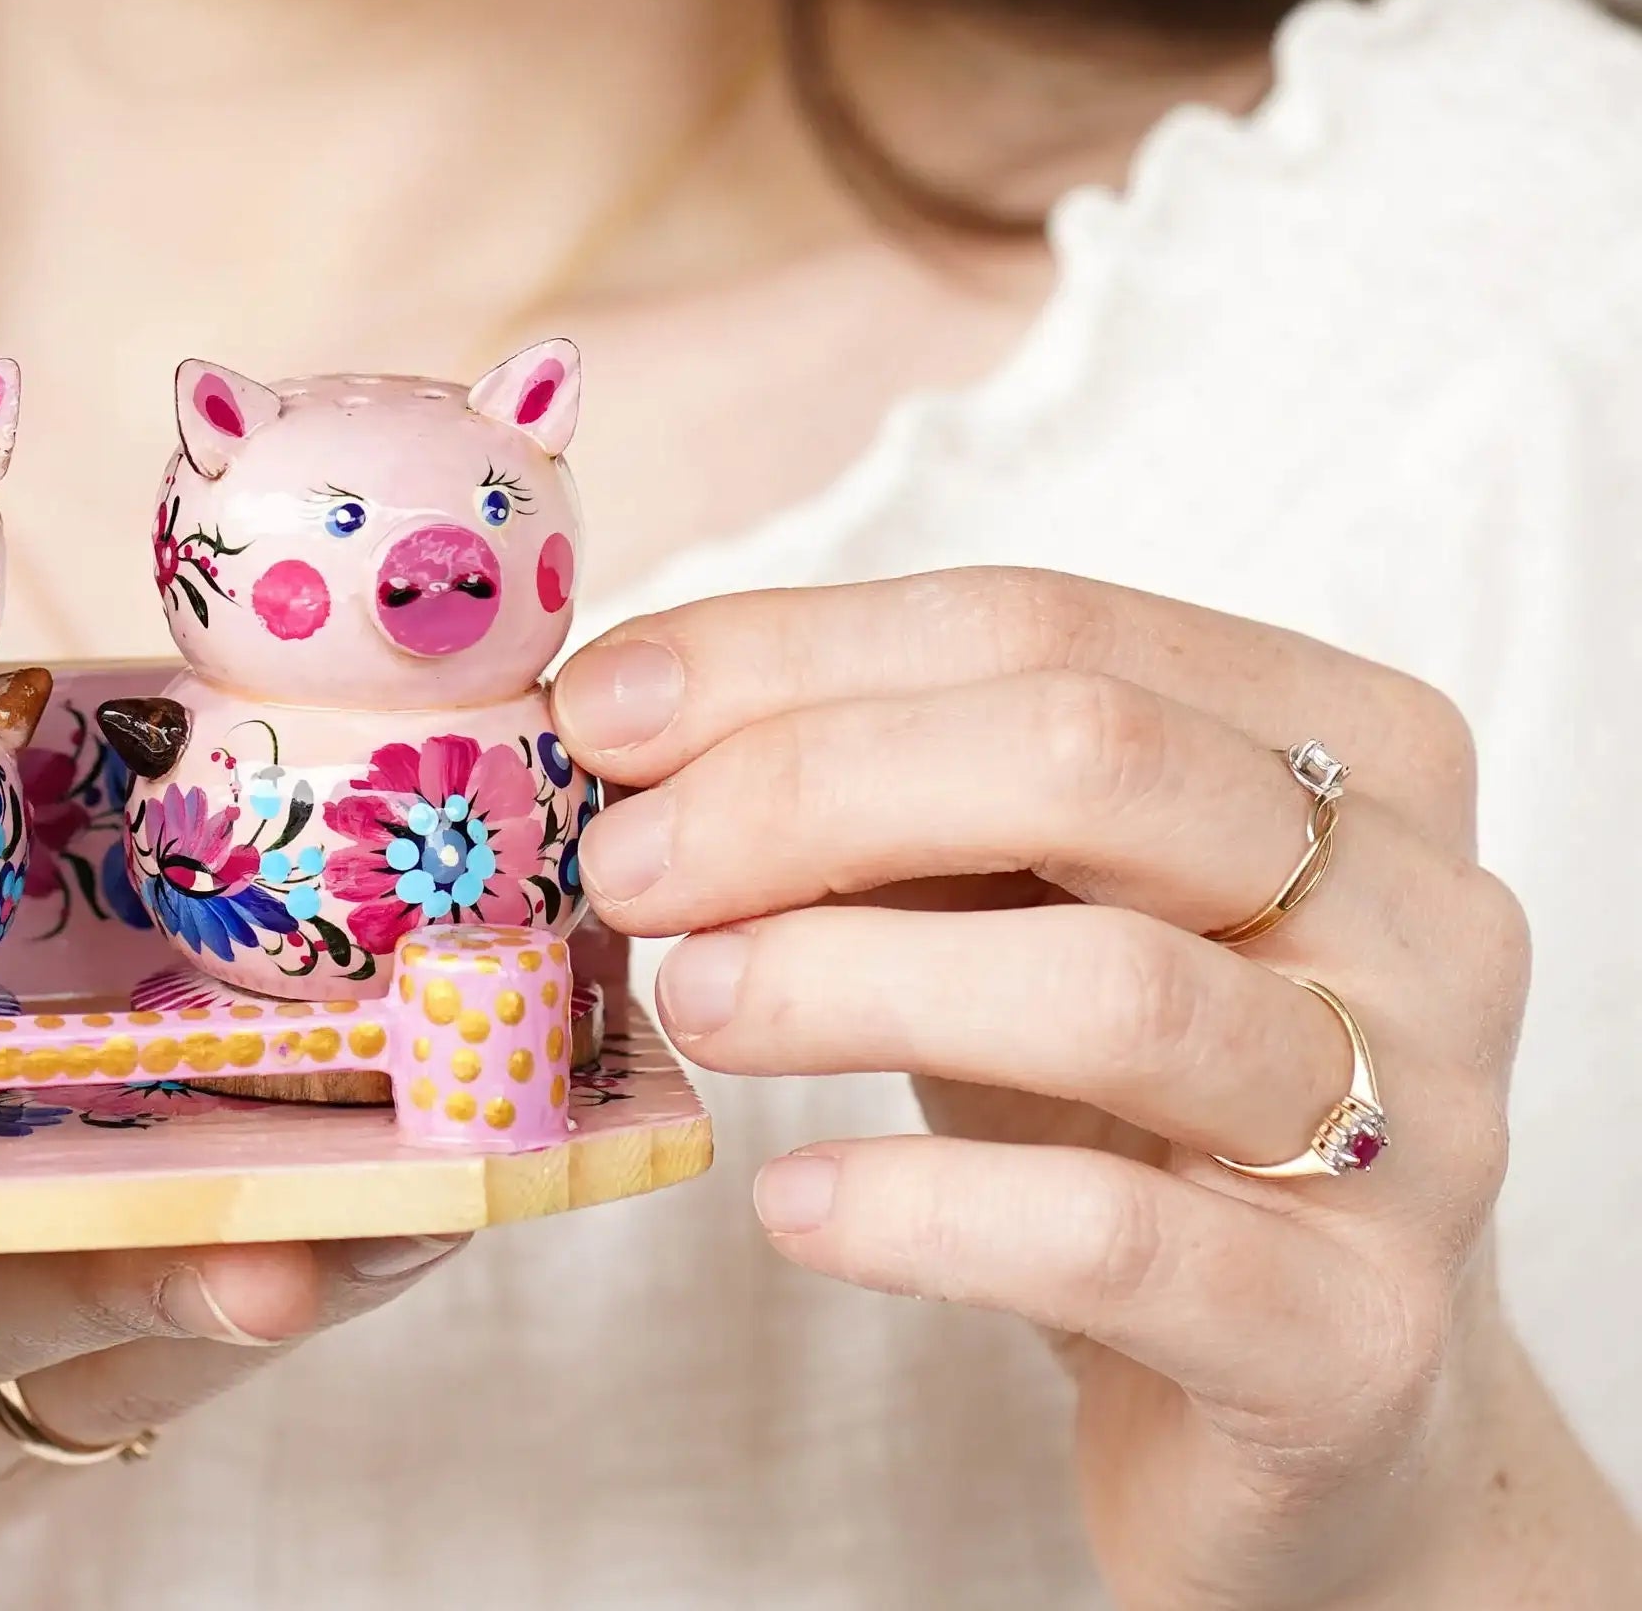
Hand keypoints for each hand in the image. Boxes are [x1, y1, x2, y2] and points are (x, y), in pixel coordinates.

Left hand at [552, 569, 1638, 1610]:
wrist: (1305, 1399)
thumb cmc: (1126, 1094)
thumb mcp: (1015, 894)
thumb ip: (870, 775)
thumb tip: (616, 701)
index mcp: (1351, 742)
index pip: (1043, 627)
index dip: (794, 655)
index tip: (601, 714)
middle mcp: (1424, 910)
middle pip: (1087, 761)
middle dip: (807, 788)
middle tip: (626, 863)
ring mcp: (1421, 1126)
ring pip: (1113, 990)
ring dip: (847, 977)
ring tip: (689, 1002)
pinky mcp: (1358, 1340)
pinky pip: (1114, 1236)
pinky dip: (916, 1209)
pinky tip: (788, 1203)